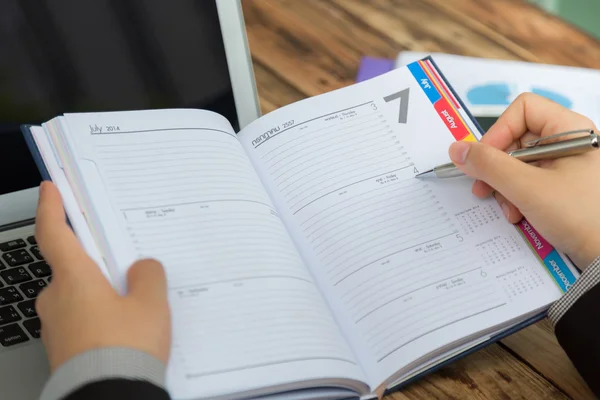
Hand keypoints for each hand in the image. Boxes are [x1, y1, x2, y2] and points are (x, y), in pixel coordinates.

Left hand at [35, 181, 170, 371]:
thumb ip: (149, 275)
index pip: (54, 233)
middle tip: (124, 264)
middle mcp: (56, 299)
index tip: (49, 190)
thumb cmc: (125, 349)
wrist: (108, 397)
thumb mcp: (150, 304)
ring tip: (134, 305)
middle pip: (73, 267)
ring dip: (100, 293)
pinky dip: (98, 317)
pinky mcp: (63, 348)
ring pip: (78, 296)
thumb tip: (143, 268)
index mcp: (73, 279)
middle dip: (97, 264)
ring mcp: (56, 326)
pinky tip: (123, 329)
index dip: (51, 208)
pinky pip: (80, 320)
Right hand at [448, 93, 599, 267]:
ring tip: (509, 208)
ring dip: (505, 187)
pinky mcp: (562, 187)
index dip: (499, 131)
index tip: (485, 158)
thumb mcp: (527, 188)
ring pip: (519, 164)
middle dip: (497, 167)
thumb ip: (489, 165)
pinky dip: (517, 198)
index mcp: (570, 130)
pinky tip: (519, 215)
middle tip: (484, 187)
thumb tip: (458, 149)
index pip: (523, 110)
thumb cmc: (584, 217)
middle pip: (516, 138)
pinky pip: (529, 182)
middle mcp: (569, 143)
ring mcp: (566, 166)